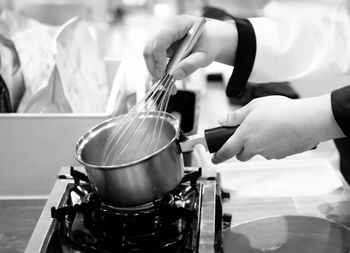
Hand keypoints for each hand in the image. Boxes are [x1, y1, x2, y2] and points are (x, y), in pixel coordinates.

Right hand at [143, 15, 236, 80]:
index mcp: (178, 24)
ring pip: (148, 56)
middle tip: (163, 84)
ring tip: (167, 86)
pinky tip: (165, 81)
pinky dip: (157, 71)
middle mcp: (164, 27)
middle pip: (149, 49)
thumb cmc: (207, 43)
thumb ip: (192, 64)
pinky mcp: (157, 45)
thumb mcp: (205, 55)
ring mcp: (159, 36)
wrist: (207, 39)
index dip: (158, 60)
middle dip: (154, 69)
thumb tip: (176, 75)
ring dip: (155, 72)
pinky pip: (152, 59)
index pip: (160, 41)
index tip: (163, 75)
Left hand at [211, 95, 344, 162]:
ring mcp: (268, 153)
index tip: (214, 158)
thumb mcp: (254, 106)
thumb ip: (236, 116)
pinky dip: (272, 146)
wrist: (308, 120)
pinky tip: (279, 133)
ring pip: (258, 153)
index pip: (226, 151)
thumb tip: (222, 121)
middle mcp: (255, 147)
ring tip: (268, 129)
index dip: (218, 156)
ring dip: (258, 146)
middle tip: (246, 137)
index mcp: (245, 135)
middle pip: (241, 155)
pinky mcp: (281, 155)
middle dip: (240, 149)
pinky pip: (272, 152)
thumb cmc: (282, 110)